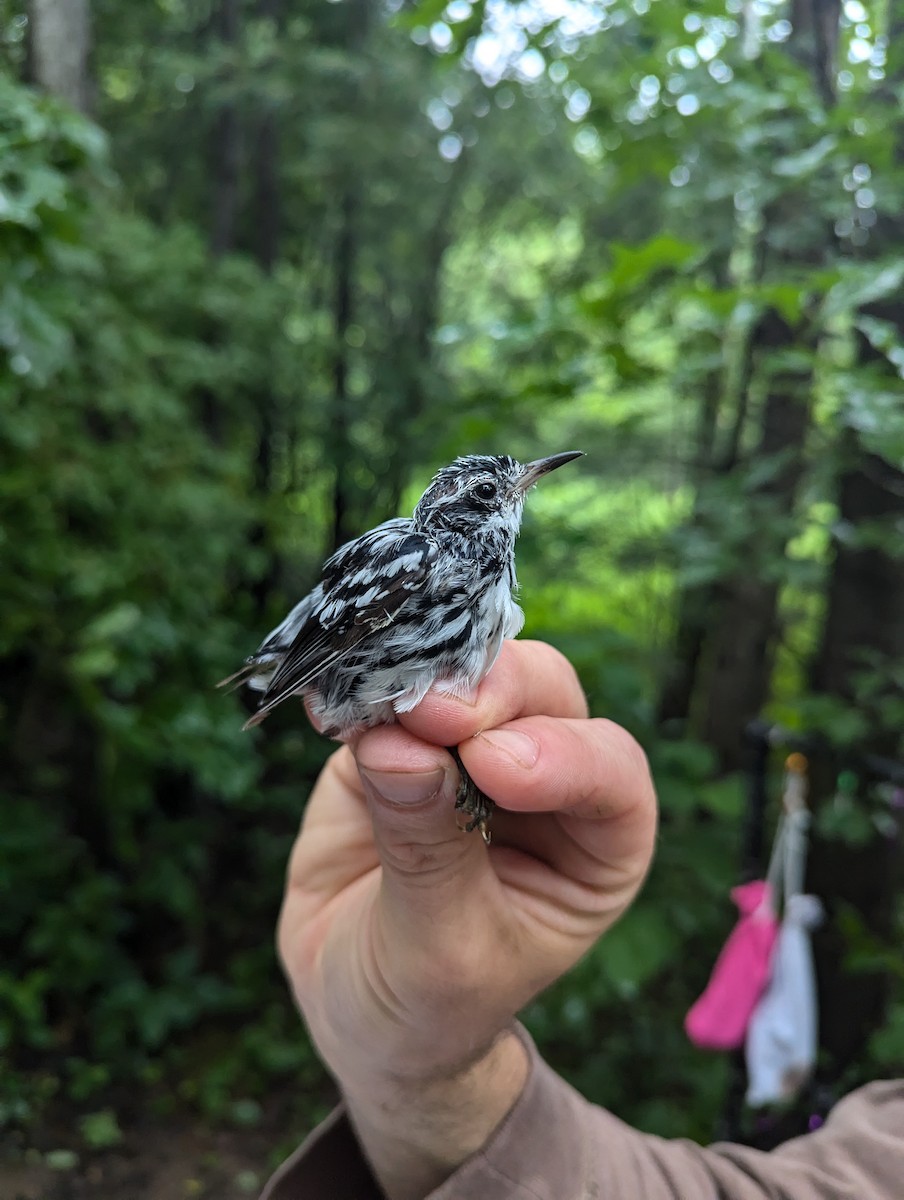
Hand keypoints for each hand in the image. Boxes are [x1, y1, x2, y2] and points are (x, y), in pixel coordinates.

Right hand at [277, 640, 657, 1196]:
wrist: (359, 1011)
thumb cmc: (432, 1003)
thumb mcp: (442, 951)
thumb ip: (429, 850)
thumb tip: (400, 745)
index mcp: (598, 841)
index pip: (608, 772)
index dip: (560, 755)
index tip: (494, 764)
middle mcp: (547, 779)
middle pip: (544, 697)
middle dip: (492, 695)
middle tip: (434, 713)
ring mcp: (469, 750)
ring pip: (467, 677)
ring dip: (424, 681)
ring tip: (377, 706)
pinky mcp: (399, 739)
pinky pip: (386, 695)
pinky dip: (361, 692)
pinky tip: (332, 707)